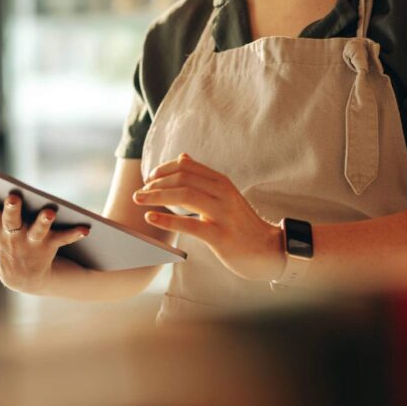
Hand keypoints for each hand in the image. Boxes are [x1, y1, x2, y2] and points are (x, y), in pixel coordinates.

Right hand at [0, 183, 89, 294]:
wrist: (25, 279)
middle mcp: (10, 236)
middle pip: (8, 220)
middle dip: (10, 210)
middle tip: (13, 197)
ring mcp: (30, 243)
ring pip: (37, 231)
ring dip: (43, 222)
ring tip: (49, 211)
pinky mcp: (49, 248)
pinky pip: (63, 239)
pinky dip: (74, 233)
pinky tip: (86, 227)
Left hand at [132, 154, 285, 281]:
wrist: (267, 248)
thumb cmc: (240, 223)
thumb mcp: (225, 195)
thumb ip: (203, 177)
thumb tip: (182, 157)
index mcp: (222, 182)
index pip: (187, 166)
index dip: (164, 169)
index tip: (150, 178)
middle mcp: (223, 193)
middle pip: (182, 179)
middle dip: (156, 183)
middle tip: (139, 192)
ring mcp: (222, 214)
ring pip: (184, 196)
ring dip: (156, 196)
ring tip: (139, 200)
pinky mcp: (220, 235)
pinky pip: (189, 225)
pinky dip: (166, 220)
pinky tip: (150, 218)